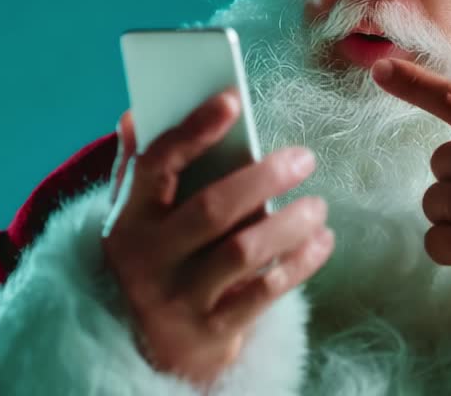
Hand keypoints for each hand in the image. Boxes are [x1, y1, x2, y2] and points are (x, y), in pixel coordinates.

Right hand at [101, 91, 334, 385]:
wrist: (155, 350)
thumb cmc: (158, 264)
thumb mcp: (135, 220)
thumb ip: (138, 169)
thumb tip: (134, 114)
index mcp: (129, 220)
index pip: (156, 165)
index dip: (195, 129)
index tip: (234, 99)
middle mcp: (149, 259)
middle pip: (211, 209)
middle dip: (263, 178)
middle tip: (304, 158)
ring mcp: (180, 298)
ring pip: (243, 251)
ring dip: (290, 223)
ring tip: (318, 206)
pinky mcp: (212, 330)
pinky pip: (265, 292)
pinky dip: (300, 262)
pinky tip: (321, 241)